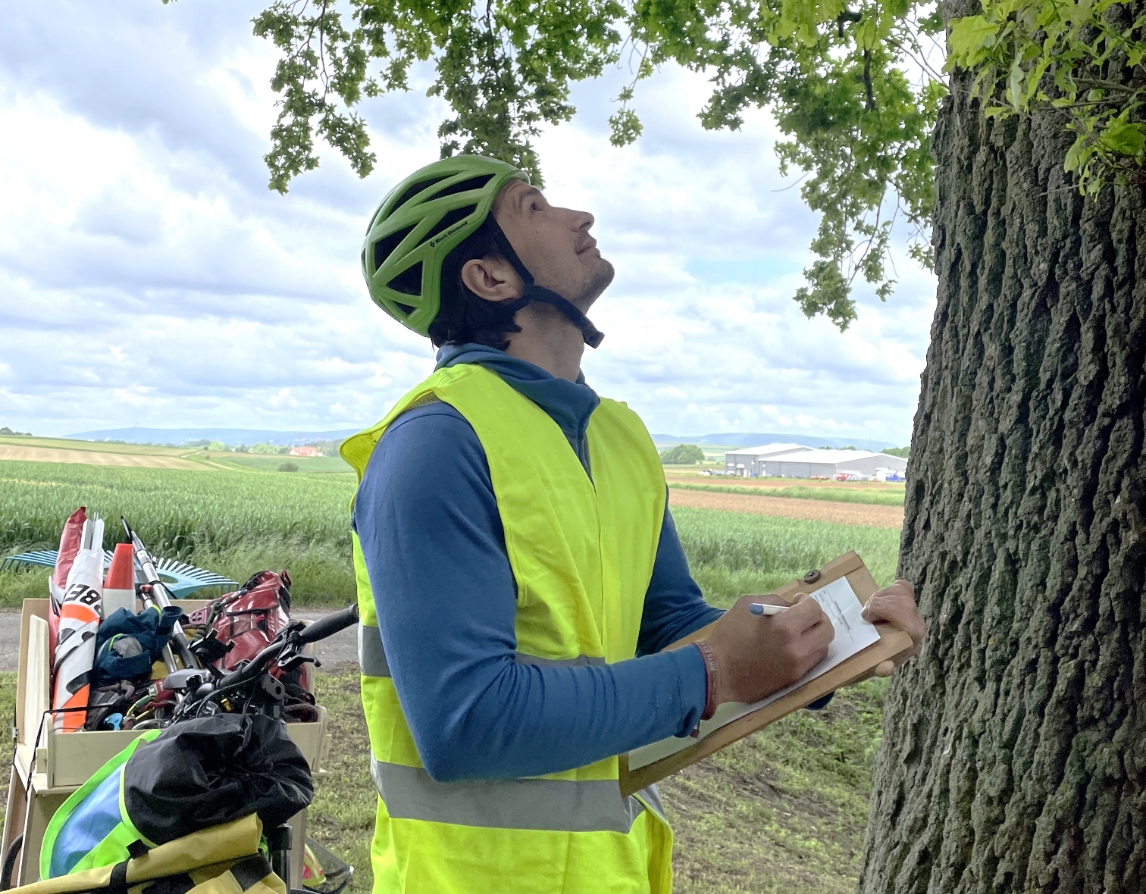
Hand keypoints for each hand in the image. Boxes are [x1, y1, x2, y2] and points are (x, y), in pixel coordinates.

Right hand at [699, 593, 834, 704]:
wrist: (716, 671)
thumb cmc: (728, 634)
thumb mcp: (748, 604)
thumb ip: (776, 601)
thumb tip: (794, 606)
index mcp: (784, 626)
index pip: (814, 609)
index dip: (808, 602)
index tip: (798, 602)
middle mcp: (797, 648)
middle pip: (827, 630)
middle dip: (818, 619)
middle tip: (805, 617)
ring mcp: (797, 667)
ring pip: (823, 648)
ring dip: (815, 637)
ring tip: (799, 634)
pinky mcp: (793, 680)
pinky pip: (812, 662)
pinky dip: (807, 652)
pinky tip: (792, 648)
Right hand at [861, 579, 925, 676]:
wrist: (870, 652)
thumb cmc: (869, 660)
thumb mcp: (870, 668)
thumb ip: (880, 669)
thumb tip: (887, 667)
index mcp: (911, 643)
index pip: (910, 624)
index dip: (886, 613)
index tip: (865, 617)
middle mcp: (917, 626)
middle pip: (905, 604)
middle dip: (880, 603)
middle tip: (864, 614)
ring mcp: (914, 612)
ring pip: (902, 592)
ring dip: (880, 596)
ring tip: (869, 609)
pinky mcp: (909, 600)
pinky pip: (902, 586)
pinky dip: (888, 590)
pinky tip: (879, 600)